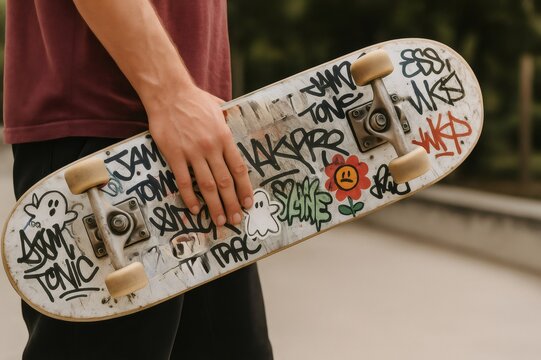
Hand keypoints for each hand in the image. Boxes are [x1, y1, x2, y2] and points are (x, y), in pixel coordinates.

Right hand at [148, 86, 252, 226]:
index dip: (244, 188)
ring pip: (207, 186)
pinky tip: (195, 209)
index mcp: (224, 137)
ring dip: (214, 206)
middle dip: (232, 204)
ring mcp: (193, 152)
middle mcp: (211, 147)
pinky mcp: (174, 154)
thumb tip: (234, 122)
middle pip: (225, 182)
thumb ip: (227, 120)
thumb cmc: (193, 99)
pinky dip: (190, 197)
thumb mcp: (218, 107)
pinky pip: (183, 181)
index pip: (238, 168)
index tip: (248, 203)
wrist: (168, 93)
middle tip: (236, 219)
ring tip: (219, 220)